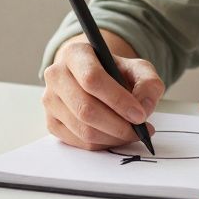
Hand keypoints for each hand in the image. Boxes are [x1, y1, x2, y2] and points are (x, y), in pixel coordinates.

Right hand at [41, 38, 164, 150]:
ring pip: (82, 129)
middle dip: (118, 125)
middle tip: (140, 131)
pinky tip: (115, 136)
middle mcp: (56, 75)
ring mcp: (50, 100)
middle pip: (86, 109)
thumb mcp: (138, 69)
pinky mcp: (51, 122)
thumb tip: (144, 107)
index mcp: (75, 54)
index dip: (118, 100)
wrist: (95, 78)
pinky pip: (78, 142)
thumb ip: (148, 83)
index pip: (92, 79)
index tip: (140, 115)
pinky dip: (102, 144)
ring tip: (132, 133)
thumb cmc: (115, 72)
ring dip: (112, 137)